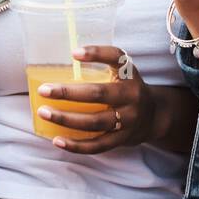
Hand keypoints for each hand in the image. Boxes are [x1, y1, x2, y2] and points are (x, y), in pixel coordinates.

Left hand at [37, 45, 154, 154]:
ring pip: (94, 121)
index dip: (96, 54)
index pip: (116, 58)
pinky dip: (76, 145)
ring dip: (66, 118)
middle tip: (44, 90)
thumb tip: (61, 60)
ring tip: (44, 113)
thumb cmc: (127, 88)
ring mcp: (128, 120)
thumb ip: (102, 64)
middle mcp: (131, 96)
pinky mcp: (122, 139)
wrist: (153, 115)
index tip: (74, 53)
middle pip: (98, 93)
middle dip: (68, 92)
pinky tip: (57, 140)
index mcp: (129, 74)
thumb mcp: (122, 72)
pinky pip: (97, 145)